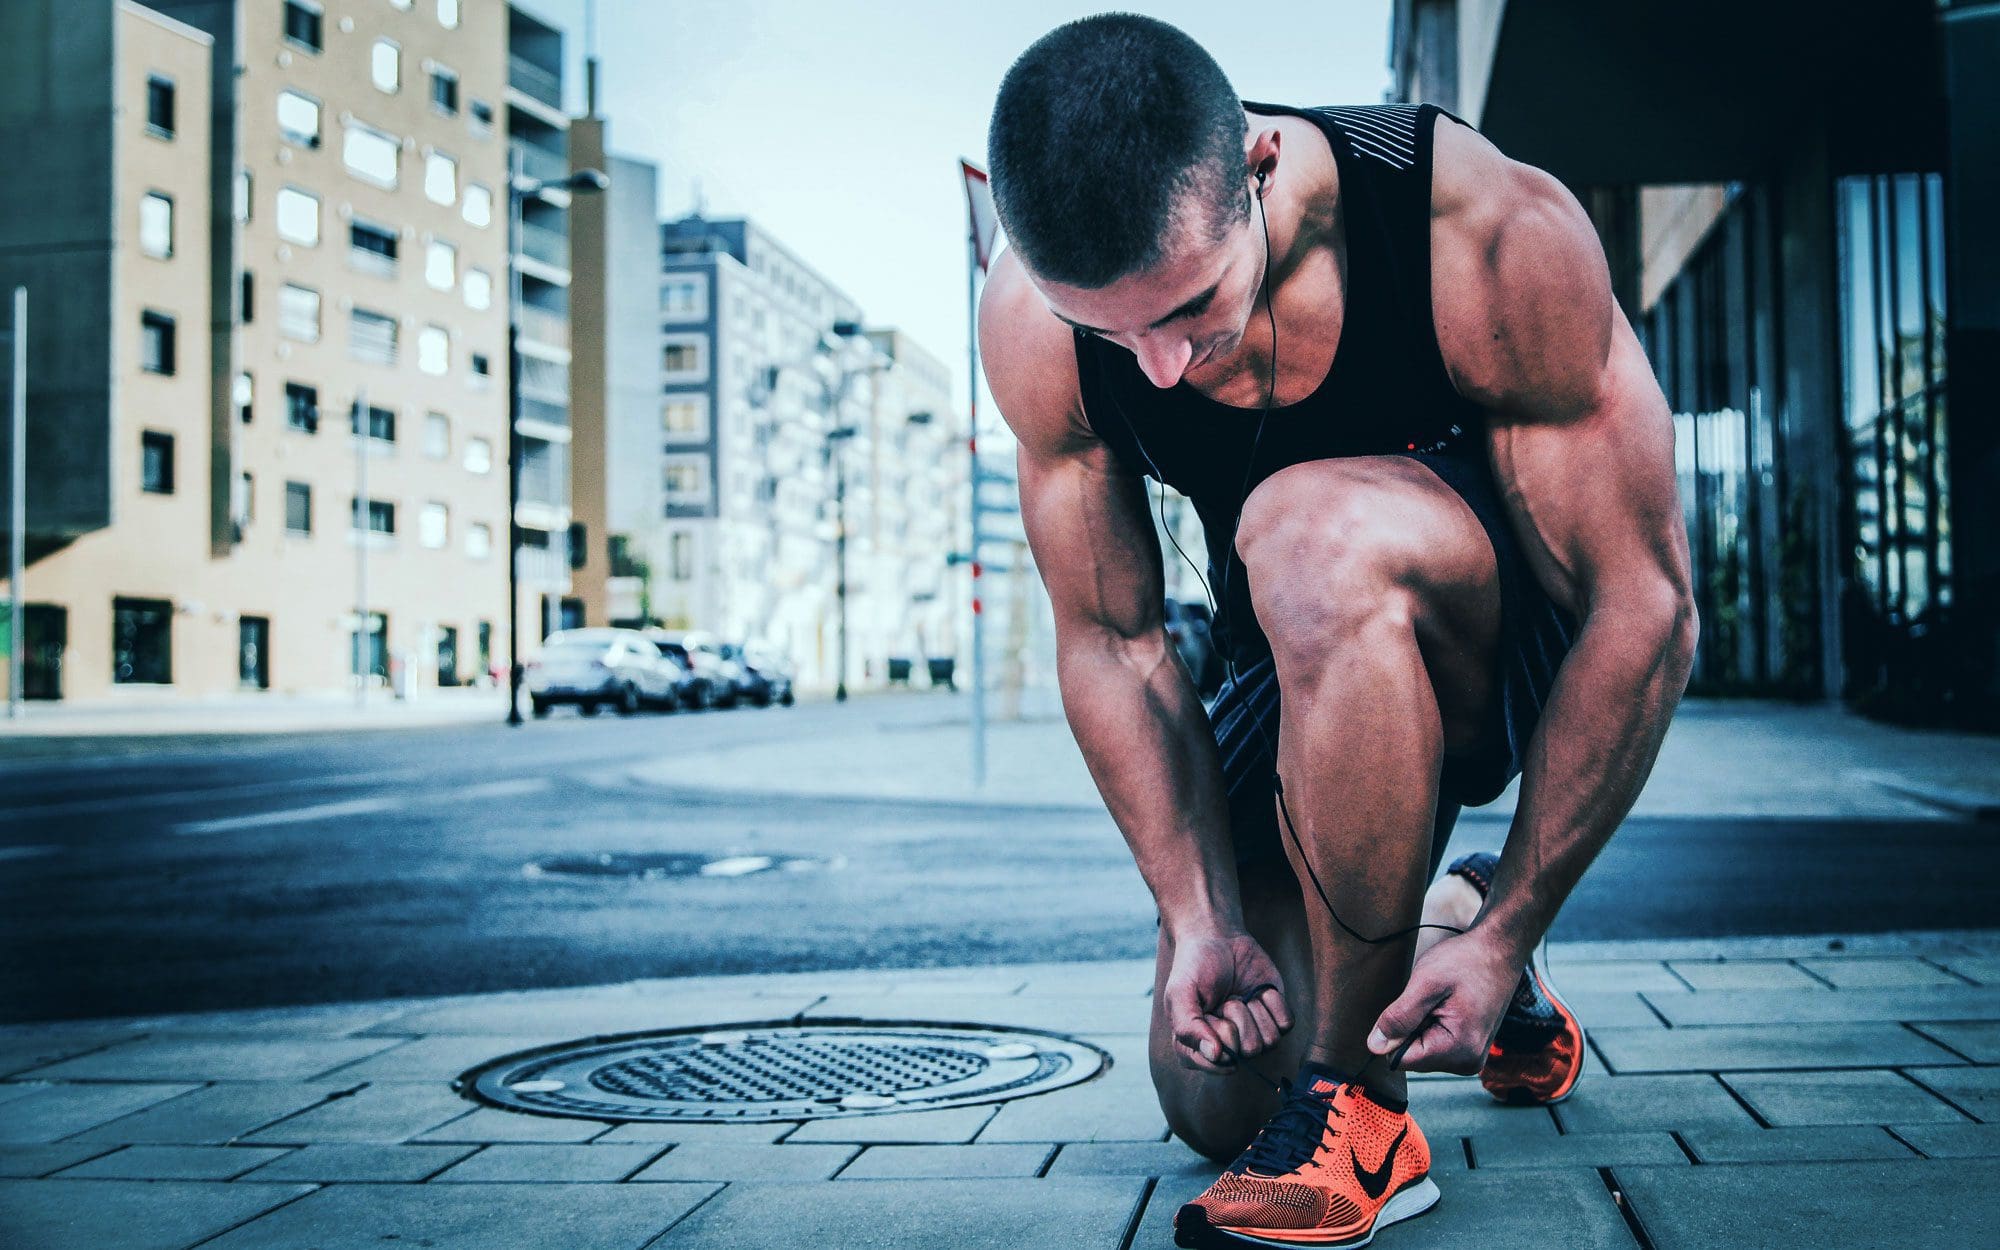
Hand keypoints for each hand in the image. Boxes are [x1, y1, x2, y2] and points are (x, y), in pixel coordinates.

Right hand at [1162, 929, 1292, 1073]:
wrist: (1218, 937)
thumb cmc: (1194, 966)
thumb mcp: (1180, 993)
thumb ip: (1188, 1027)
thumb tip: (1215, 1056)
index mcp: (1198, 1047)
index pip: (1218, 1063)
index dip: (1218, 1036)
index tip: (1209, 1013)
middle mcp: (1228, 1046)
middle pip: (1247, 1052)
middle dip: (1237, 1018)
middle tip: (1224, 998)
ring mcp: (1253, 1033)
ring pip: (1269, 1042)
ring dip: (1254, 1010)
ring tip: (1240, 994)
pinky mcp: (1274, 1018)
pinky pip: (1285, 1024)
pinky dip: (1273, 1003)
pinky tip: (1258, 991)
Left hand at [1366, 929, 1520, 1074]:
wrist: (1498, 950)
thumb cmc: (1467, 961)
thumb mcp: (1426, 983)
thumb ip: (1399, 1017)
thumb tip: (1374, 1046)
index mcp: (1458, 1051)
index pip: (1402, 1060)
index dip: (1396, 1031)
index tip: (1414, 1005)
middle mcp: (1468, 1062)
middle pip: (1413, 1056)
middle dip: (1412, 1027)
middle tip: (1432, 999)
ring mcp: (1471, 1057)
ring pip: (1423, 1049)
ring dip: (1422, 1023)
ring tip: (1442, 1000)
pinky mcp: (1469, 1047)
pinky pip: (1436, 1043)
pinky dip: (1433, 1023)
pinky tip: (1447, 1004)